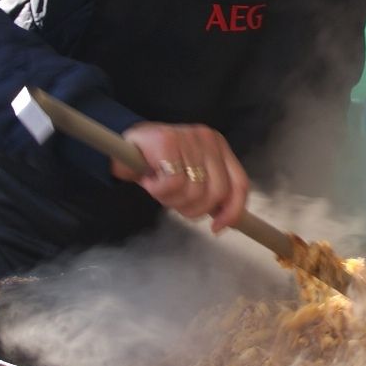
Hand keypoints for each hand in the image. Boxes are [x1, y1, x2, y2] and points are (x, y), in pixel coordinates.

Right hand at [113, 122, 249, 232]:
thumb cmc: (160, 166)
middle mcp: (209, 139)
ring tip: (159, 188)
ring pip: (194, 191)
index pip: (240, 184)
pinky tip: (150, 181)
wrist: (125, 146)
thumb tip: (223, 220)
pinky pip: (172, 183)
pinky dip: (159, 190)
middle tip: (174, 202)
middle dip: (193, 208)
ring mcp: (189, 137)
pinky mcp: (167, 140)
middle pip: (217, 192)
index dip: (232, 210)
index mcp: (220, 148)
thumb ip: (209, 192)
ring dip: (172, 199)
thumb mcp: (190, 178)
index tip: (218, 227)